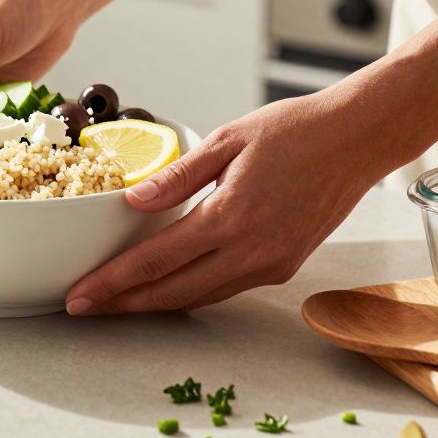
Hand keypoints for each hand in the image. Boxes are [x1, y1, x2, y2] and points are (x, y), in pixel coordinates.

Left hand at [64, 89, 409, 313]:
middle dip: (123, 305)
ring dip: (155, 302)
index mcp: (230, 218)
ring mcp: (271, 264)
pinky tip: (166, 284)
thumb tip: (131, 203)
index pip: (156, 261)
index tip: (80, 295)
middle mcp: (252, 252)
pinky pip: (226, 288)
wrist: (358, 140)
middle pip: (172, 293)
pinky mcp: (285, 267)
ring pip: (200, 297)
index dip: (113, 283)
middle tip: (82, 307)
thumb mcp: (227, 139)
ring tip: (116, 301)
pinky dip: (190, 290)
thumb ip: (177, 177)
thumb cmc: (295, 130)